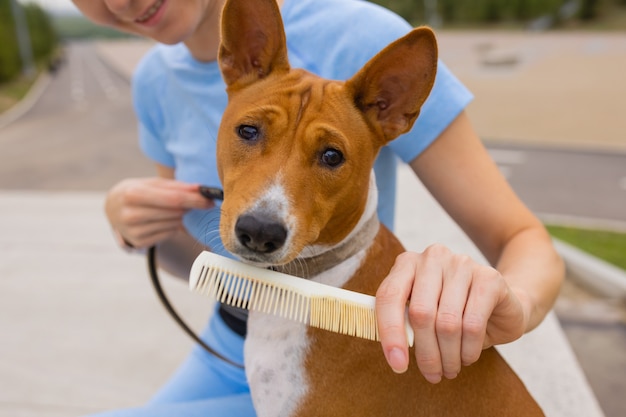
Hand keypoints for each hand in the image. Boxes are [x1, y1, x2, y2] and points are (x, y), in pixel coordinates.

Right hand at [105, 177, 213, 248]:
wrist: (112, 208)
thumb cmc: (137, 191)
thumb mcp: (152, 183)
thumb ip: (177, 186)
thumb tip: (201, 189)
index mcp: (133, 194)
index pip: (173, 199)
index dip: (194, 200)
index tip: (210, 200)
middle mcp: (131, 215)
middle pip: (176, 212)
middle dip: (190, 206)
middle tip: (195, 202)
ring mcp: (134, 231)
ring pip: (174, 223)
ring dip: (179, 216)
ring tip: (169, 209)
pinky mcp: (138, 243)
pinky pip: (168, 233)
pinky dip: (171, 226)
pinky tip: (162, 219)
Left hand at [375, 244, 527, 383]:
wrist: (499, 305)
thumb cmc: (453, 313)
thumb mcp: (422, 315)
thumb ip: (404, 324)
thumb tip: (394, 354)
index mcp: (407, 263)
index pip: (389, 296)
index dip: (389, 332)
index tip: (397, 364)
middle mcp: (433, 258)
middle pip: (420, 313)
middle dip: (425, 353)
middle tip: (432, 375)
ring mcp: (462, 264)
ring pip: (447, 323)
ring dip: (448, 356)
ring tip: (450, 369)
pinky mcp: (489, 278)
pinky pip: (473, 324)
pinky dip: (468, 350)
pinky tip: (467, 357)